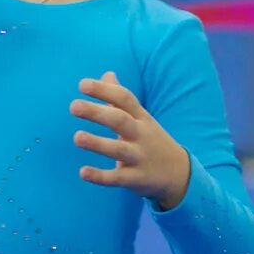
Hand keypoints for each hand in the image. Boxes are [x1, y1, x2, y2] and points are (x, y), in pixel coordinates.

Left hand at [72, 73, 192, 208]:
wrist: (179, 173)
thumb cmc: (151, 140)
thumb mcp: (141, 118)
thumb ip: (120, 99)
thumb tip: (107, 74)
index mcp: (141, 117)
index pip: (124, 98)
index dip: (104, 90)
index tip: (82, 85)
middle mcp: (141, 135)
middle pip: (120, 120)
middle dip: (98, 113)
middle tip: (73, 106)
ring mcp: (140, 157)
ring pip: (118, 150)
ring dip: (97, 144)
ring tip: (77, 137)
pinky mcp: (136, 179)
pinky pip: (117, 178)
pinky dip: (100, 176)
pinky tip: (83, 172)